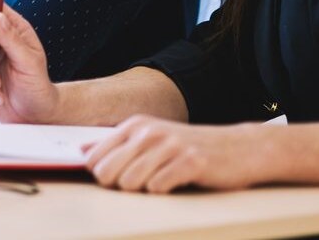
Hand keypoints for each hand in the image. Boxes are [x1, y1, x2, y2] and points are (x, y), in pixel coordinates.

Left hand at [84, 116, 268, 192]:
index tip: (120, 178)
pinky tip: (176, 183)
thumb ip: (114, 145)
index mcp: (135, 126)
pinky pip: (158, 187)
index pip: (94, 159)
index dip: (103, 176)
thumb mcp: (148, 139)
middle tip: (143, 183)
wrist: (238, 149)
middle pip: (107, 173)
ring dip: (142, 190)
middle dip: (119, 186)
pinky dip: (163, 191)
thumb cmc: (188, 148)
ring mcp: (170, 145)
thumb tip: (81, 152)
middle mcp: (149, 132)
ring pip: (130, 182)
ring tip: (161, 181)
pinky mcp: (190, 162)